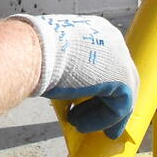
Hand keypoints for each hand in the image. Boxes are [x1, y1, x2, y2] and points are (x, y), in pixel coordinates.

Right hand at [11, 14, 138, 138]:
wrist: (33, 50)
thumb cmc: (33, 52)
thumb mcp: (52, 56)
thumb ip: (67, 67)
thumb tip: (64, 83)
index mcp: (95, 30)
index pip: (105, 62)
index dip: (97, 85)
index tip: (83, 102)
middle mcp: (113, 40)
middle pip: (118, 77)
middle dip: (104, 101)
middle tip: (86, 118)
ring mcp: (121, 58)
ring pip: (120, 94)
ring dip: (101, 114)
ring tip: (80, 125)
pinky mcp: (123, 79)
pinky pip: (119, 106)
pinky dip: (102, 119)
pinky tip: (82, 125)